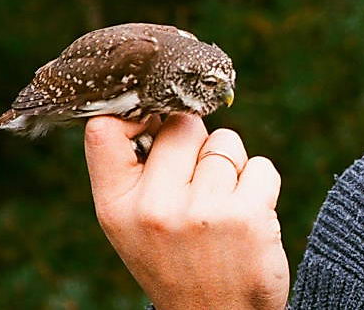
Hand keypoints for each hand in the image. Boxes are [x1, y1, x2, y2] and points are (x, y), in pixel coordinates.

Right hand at [84, 114, 288, 309]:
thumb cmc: (175, 259)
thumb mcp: (132, 224)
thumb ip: (134, 170)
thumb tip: (156, 104)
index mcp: (117, 207)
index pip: (103, 131)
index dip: (134, 114)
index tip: (152, 123)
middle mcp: (155, 208)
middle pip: (181, 125)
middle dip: (196, 142)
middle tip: (198, 182)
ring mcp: (202, 211)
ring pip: (225, 142)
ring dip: (231, 166)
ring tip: (222, 206)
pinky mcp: (248, 215)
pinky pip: (260, 165)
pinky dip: (260, 183)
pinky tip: (248, 214)